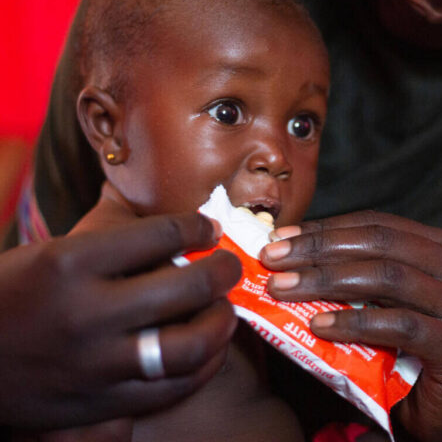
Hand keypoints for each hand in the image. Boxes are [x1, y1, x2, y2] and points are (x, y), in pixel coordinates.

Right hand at [0, 213, 240, 428]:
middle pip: (184, 287)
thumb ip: (114, 246)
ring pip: (187, 347)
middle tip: (230, 264)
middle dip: (222, 270)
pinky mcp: (99, 406)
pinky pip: (171, 389)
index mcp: (70, 264)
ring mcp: (95, 366)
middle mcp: (86, 314)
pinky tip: (208, 349)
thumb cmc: (9, 295)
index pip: (158, 234)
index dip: (196, 226)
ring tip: (225, 309)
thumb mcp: (51, 254)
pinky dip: (202, 366)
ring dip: (221, 323)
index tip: (208, 228)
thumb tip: (180, 235)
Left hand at [260, 211, 441, 440]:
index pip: (376, 224)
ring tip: (283, 288)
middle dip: (319, 249)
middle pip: (379, 243)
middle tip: (272, 258)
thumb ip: (353, 271)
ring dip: (326, 280)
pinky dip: (352, 322)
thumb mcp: (381, 299)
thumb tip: (288, 247)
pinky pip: (396, 324)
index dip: (326, 227)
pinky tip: (318, 325)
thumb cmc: (408, 348)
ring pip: (385, 277)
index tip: (280, 236)